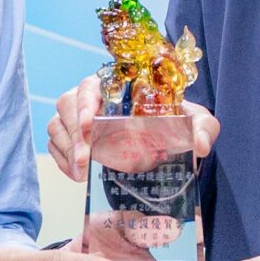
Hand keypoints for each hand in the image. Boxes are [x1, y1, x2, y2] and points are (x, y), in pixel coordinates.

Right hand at [46, 75, 218, 179]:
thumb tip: (202, 145)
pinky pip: (55, 146)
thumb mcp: (197, 122)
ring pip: (57, 125)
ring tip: (82, 171)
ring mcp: (78, 119)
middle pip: (67, 105)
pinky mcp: (71, 140)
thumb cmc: (178, 124)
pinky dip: (62, 161)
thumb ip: (204, 128)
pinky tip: (78, 175)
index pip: (89, 85)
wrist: (168, 143)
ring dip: (67, 148)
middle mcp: (93, 99)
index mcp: (117, 86)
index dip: (85, 102)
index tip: (90, 123)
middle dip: (73, 132)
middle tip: (86, 158)